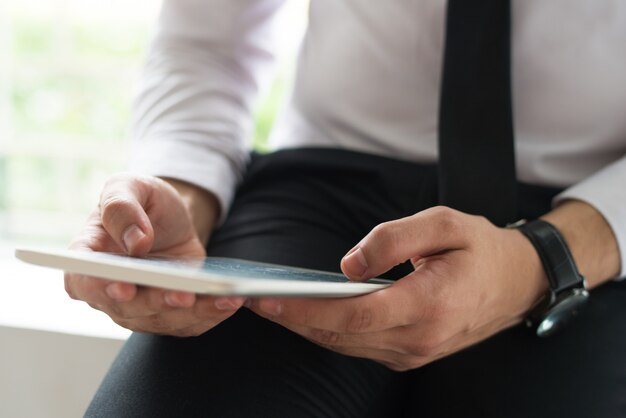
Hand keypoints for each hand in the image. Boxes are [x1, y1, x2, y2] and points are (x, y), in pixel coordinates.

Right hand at [65, 173, 244, 336]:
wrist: (168, 218)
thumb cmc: (140, 202)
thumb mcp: (128, 187)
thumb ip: (121, 207)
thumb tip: (136, 241)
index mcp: (88, 260)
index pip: (84, 282)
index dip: (101, 288)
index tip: (123, 286)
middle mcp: (110, 293)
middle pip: (128, 309)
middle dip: (157, 303)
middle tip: (183, 295)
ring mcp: (140, 308)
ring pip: (162, 321)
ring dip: (193, 313)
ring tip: (222, 298)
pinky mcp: (170, 314)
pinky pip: (189, 323)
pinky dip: (211, 315)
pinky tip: (230, 302)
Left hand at [250, 206, 547, 370]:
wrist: (518, 283)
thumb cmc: (482, 249)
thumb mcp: (445, 224)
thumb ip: (394, 239)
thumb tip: (348, 264)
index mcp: (430, 306)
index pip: (354, 315)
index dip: (307, 309)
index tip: (269, 299)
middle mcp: (419, 339)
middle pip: (341, 335)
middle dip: (294, 319)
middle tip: (253, 301)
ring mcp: (415, 353)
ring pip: (346, 345)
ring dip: (307, 327)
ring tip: (271, 307)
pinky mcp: (410, 353)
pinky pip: (360, 345)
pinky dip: (329, 332)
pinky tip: (308, 314)